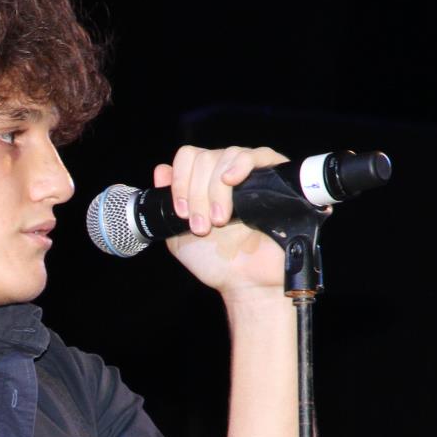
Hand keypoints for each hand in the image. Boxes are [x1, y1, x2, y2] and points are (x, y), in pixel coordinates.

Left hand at [154, 145, 292, 295]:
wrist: (246, 281)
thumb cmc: (216, 262)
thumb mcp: (178, 237)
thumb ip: (165, 205)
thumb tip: (160, 170)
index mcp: (204, 182)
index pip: (188, 158)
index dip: (180, 182)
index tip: (182, 213)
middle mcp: (226, 173)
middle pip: (205, 158)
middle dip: (197, 194)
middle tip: (202, 226)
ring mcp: (251, 173)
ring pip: (227, 155)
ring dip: (216, 190)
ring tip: (220, 220)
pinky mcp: (275, 176)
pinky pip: (257, 155)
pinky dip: (240, 164)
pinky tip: (231, 180)